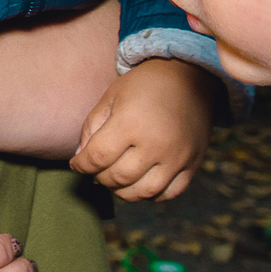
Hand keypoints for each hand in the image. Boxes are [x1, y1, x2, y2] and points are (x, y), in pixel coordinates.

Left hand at [70, 56, 213, 200]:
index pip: (97, 157)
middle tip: (97, 169)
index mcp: (130, 123)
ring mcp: (177, 157)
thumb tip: (81, 158)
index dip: (81, 165)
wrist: (189, 77)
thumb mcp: (110, 97)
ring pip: (143, 192)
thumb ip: (91, 128)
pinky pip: (169, 193)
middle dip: (100, 177)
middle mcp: (155, 144)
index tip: (77, 164)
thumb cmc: (143, 85)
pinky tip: (140, 182)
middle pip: (118, 178)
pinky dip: (151, 195)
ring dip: (123, 191)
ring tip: (116, 179)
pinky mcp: (193, 163)